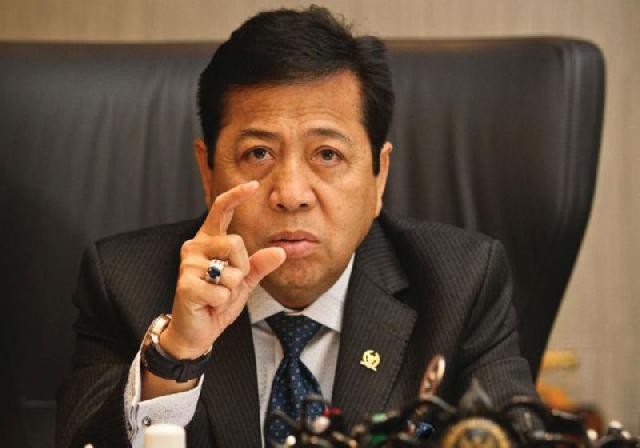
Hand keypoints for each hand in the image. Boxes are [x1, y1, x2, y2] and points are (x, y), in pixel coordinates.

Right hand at [160, 180, 285, 358]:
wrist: (196, 330)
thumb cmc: (216, 301)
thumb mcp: (243, 281)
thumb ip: (259, 265)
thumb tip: (281, 251)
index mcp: (208, 240)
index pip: (220, 210)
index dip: (236, 196)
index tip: (252, 185)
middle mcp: (195, 247)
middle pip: (235, 243)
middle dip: (241, 267)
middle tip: (228, 283)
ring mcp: (188, 265)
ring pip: (231, 270)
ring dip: (231, 288)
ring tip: (216, 294)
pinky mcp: (186, 285)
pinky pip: (222, 291)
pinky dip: (222, 302)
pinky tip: (208, 304)